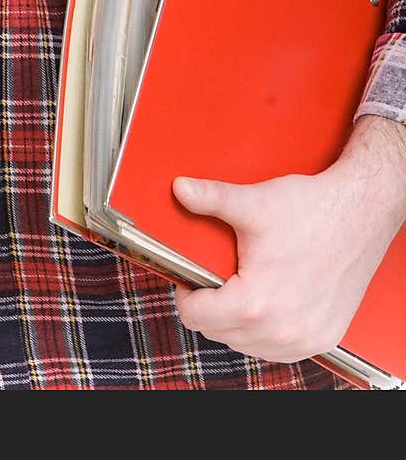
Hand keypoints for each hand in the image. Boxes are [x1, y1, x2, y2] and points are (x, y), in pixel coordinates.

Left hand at [170, 154, 394, 362]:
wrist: (360, 214)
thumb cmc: (312, 210)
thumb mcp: (253, 203)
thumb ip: (210, 197)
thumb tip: (179, 188)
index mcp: (256, 303)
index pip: (196, 318)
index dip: (186, 294)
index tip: (190, 277)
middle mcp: (280, 331)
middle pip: (218, 333)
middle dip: (210, 307)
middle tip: (214, 278)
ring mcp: (304, 340)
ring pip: (246, 345)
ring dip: (235, 323)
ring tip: (238, 289)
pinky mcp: (323, 339)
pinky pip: (277, 350)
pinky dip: (265, 334)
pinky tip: (264, 307)